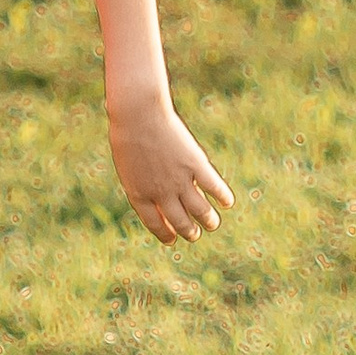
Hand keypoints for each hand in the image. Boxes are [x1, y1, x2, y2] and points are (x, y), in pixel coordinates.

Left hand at [108, 94, 231, 241]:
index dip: (166, 234)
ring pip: (201, 212)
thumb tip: (161, 198)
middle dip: (189, 232)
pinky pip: (214, 188)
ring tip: (212, 224)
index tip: (173, 239)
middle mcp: (161, 193)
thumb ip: (143, 184)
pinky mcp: (195, 165)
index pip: (155, 224)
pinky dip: (223, 197)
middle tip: (195, 234)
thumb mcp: (129, 166)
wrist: (138, 114)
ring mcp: (179, 180)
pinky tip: (227, 202)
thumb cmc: (128, 135)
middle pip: (180, 222)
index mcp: (139, 194)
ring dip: (209, 221)